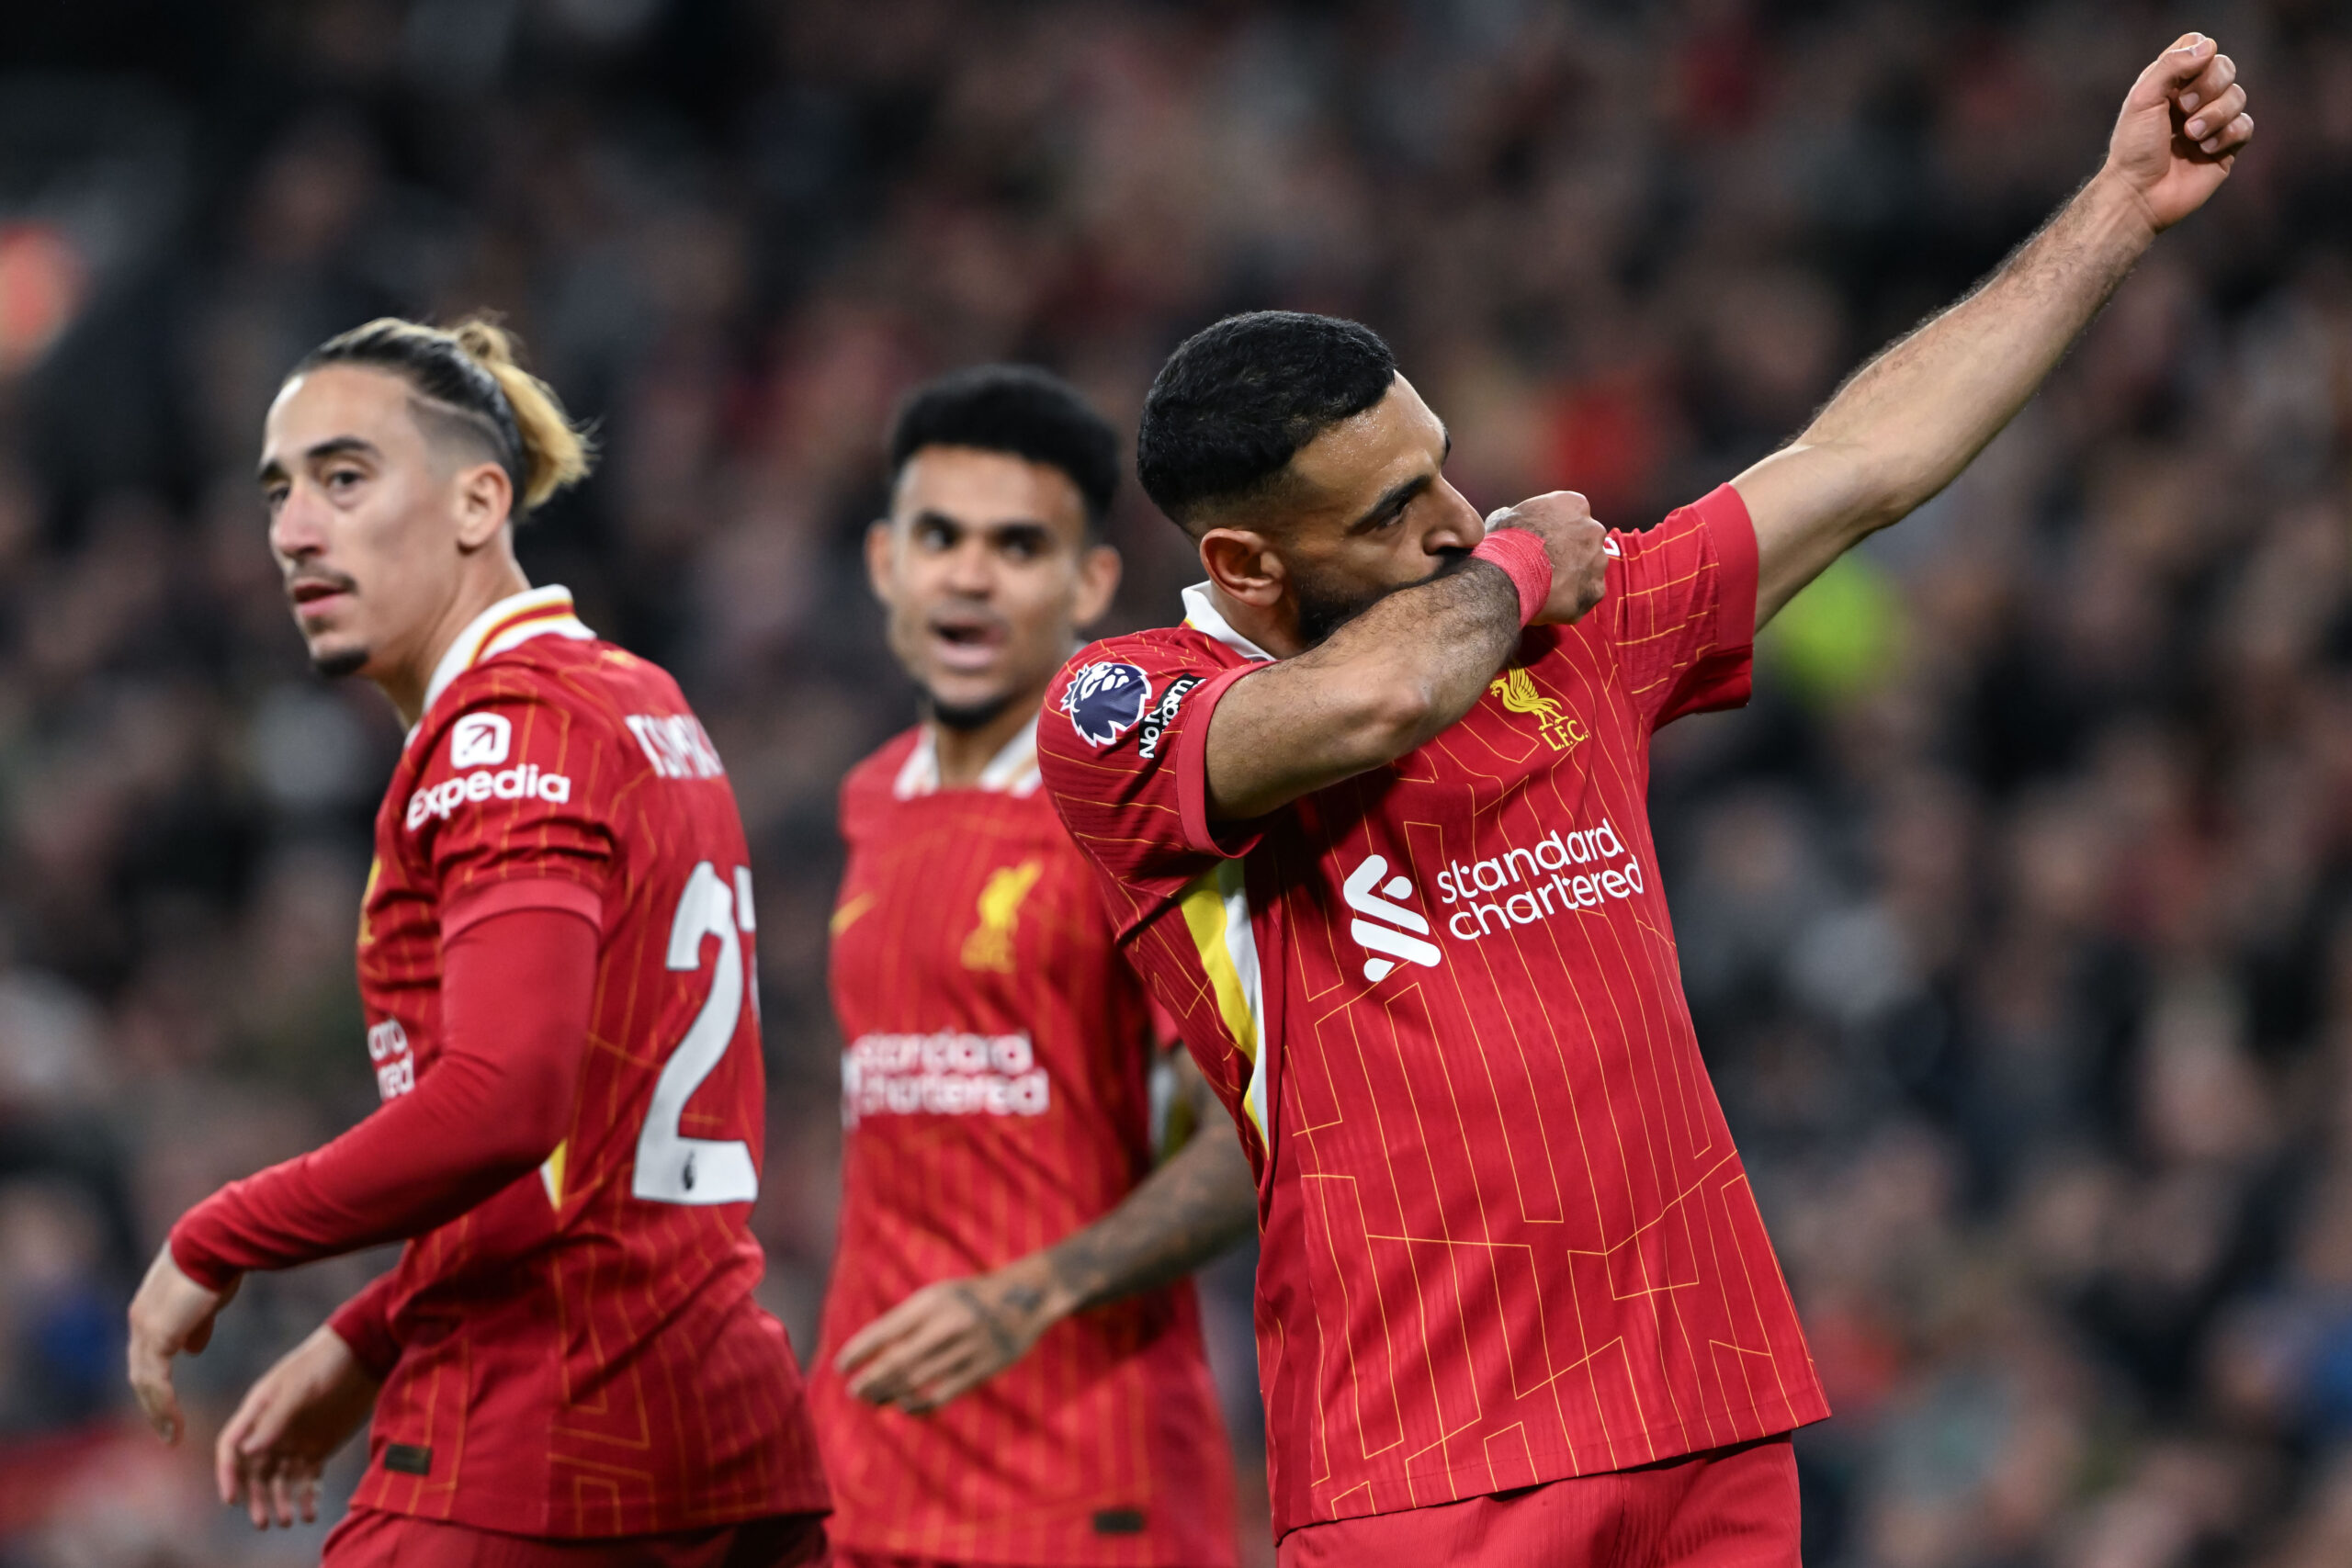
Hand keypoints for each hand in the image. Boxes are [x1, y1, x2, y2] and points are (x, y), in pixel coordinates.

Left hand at [126, 1245, 237, 1445]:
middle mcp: (141, 1323)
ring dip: (157, 1411)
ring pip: (145, 1382)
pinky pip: (157, 1380)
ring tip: (173, 1435)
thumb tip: (194, 1348)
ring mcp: (145, 1330)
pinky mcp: (158, 1336)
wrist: (216, 1242)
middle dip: (152, 1404)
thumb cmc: (220, 1261)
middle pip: (140, 1374)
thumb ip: (199, 1325)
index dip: (157, 1382)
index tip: (169, 1404)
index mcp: (151, 1313)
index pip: (148, 1357)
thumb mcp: (209, 1300)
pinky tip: (176, 1422)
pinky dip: (165, 1405)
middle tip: (167, 1429)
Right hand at [216, 1325, 381, 1529]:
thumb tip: (248, 1452)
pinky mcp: (320, 1447)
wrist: (364, 1354)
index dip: (228, 1474)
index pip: (231, 1448)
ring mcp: (295, 1440)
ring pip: (280, 1480)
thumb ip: (275, 1419)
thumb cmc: (325, 1362)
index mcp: (258, 1412)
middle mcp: (272, 1431)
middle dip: (256, 1498)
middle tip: (263, 1522)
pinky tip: (310, 1513)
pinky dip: (308, 1497)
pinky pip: (308, 1478)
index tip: (232, 1499)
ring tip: (287, 1521)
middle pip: (255, 1471)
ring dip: (281, 1501)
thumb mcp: (298, 1387)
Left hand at [833, 1258, 1066, 1413]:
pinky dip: (919, 1405)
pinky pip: (943, 1394)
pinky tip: (903, 1407)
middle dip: (870, 1379)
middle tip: (853, 1391)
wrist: (1026, 1296)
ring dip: (889, 1394)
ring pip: (918, 1381)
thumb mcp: (938, 1296)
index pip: (885, 1330)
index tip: (841, 1366)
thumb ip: (908, 1321)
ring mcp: (966, 1348)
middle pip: (898, 1361)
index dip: (859, 1351)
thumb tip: (871, 1356)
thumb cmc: (969, 1298)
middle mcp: (947, 1324)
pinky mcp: (983, 1369)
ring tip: (872, 1400)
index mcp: (932, 1301)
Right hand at [1484, 491, 1609, 625]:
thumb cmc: (1504, 544)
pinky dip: (1573, 597)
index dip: (1557, 529)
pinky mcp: (1596, 589)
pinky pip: (1587, 593)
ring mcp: (1598, 560)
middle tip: (1547, 565)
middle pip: (1586, 541)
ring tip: (1548, 585)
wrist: (1508, 578)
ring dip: (1574, 574)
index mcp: (1573, 504)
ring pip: (1589, 568)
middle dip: (1571, 551)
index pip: (1573, 514)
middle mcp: (1593, 529)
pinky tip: (1552, 600)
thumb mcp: (1504, 518)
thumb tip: (1510, 516)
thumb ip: (1517, 515)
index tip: (1543, 541)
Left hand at [2103, 32, 2252, 233]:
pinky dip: (2227, 135)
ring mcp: (2211, 121)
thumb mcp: (2143, 99)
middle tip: (2183, 108)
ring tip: (2190, 136)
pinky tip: (2205, 150)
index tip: (2182, 77)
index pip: (2199, 47)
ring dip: (2215, 115)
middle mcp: (2193, 98)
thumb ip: (2171, 66)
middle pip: (2225, 67)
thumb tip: (2209, 46)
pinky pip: (2246, 125)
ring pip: (2238, 96)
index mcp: (2170, 83)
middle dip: (2208, 86)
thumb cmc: (2135, 147)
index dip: (2199, 55)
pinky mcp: (2226, 146)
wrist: (2140, 194)